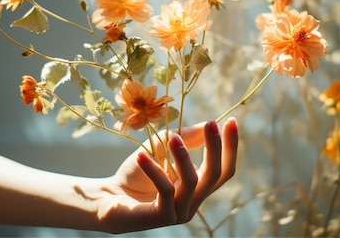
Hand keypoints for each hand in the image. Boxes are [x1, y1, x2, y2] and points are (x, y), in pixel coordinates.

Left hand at [95, 118, 237, 232]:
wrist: (107, 197)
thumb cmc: (135, 174)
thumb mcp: (161, 149)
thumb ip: (185, 138)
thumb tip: (207, 123)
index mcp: (197, 187)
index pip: (224, 170)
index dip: (230, 147)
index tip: (232, 121)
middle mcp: (193, 202)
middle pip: (215, 175)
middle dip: (215, 147)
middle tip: (211, 124)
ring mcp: (179, 212)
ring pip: (192, 181)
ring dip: (183, 156)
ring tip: (171, 138)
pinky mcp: (162, 218)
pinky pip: (166, 191)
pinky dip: (154, 170)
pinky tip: (141, 156)